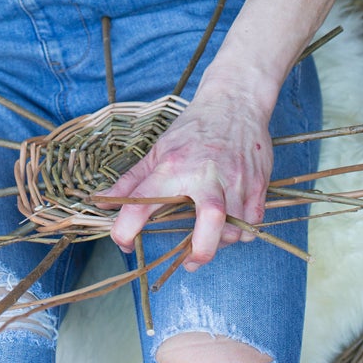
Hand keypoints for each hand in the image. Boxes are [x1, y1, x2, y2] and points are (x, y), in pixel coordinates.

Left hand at [99, 87, 272, 268]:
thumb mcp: (158, 150)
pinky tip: (228, 222)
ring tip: (208, 234)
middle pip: (210, 223)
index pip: (142, 203)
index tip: (124, 242)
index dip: (125, 230)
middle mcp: (205, 174)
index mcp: (173, 166)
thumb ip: (132, 181)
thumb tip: (104, 203)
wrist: (234, 101)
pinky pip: (252, 224)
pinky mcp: (258, 185)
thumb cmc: (193, 128)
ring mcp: (236, 180)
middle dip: (200, 251)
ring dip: (218, 241)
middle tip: (188, 261)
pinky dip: (240, 231)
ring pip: (233, 230)